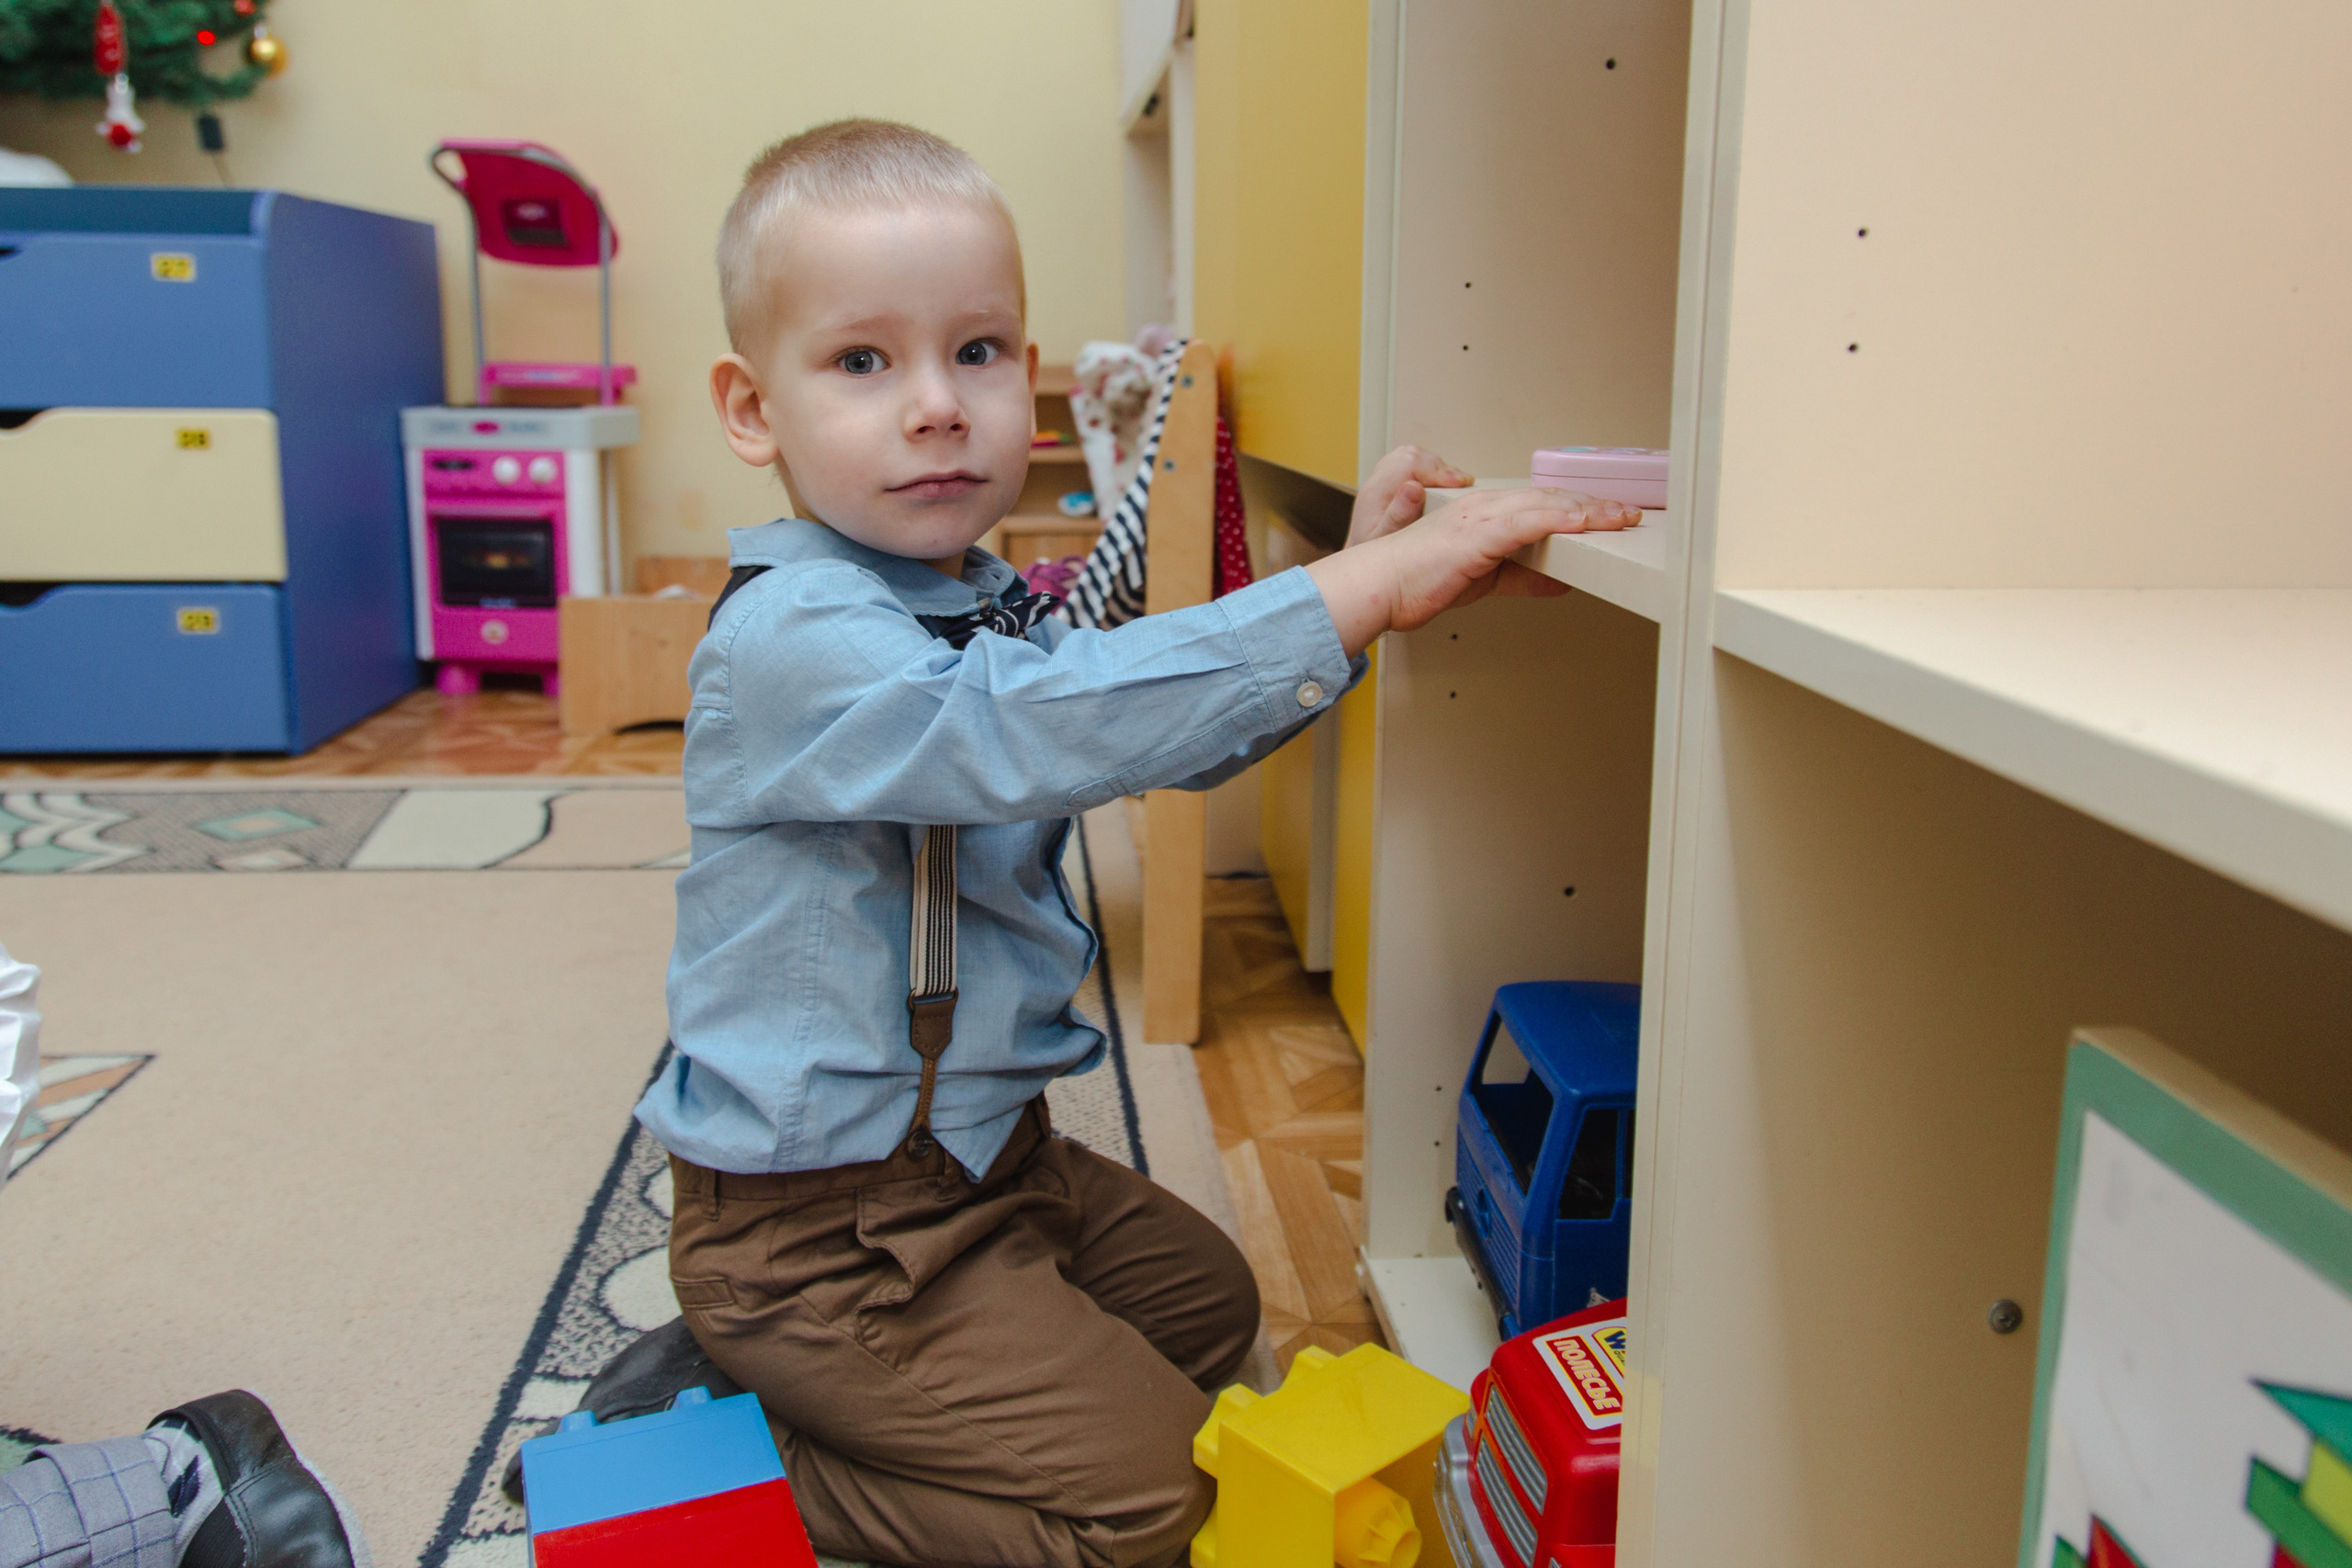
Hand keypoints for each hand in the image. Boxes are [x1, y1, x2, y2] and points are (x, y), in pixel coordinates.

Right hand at [1306, 487, 1640, 652]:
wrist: (1378, 587)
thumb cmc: (1413, 581)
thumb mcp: (1482, 580)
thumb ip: (1522, 577)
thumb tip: (1558, 581)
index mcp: (1483, 514)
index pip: (1542, 504)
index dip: (1579, 509)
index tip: (1609, 517)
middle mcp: (1485, 507)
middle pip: (1552, 499)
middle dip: (1595, 507)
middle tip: (1628, 515)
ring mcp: (1482, 517)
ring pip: (1548, 505)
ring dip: (1590, 512)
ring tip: (1620, 519)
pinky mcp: (1479, 535)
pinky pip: (1530, 522)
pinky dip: (1562, 521)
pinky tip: (1587, 525)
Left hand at [1347, 445, 1474, 547]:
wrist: (1362, 566)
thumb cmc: (1374, 556)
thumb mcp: (1385, 541)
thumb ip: (1398, 517)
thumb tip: (1413, 488)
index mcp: (1376, 492)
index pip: (1408, 464)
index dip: (1437, 469)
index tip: (1460, 482)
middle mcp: (1377, 481)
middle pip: (1412, 455)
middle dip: (1440, 467)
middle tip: (1463, 483)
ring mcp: (1382, 479)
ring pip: (1413, 455)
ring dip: (1436, 466)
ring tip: (1456, 483)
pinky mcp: (1389, 483)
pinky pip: (1410, 463)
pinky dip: (1430, 469)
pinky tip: (1443, 483)